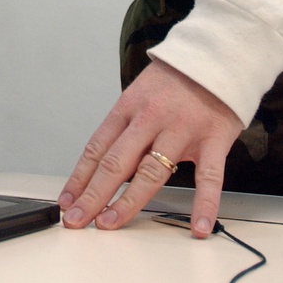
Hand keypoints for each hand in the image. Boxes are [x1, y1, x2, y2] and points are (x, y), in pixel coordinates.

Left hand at [59, 59, 242, 237]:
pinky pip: (209, 177)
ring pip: (151, 172)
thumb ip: (126, 128)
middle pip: (115, 163)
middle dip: (92, 195)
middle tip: (75, 219)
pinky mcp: (213, 139)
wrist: (216, 55)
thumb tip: (102, 166)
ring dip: (127, 202)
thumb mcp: (140, 94)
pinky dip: (204, 204)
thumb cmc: (175, 80)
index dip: (78, 177)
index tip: (66, 201)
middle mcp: (150, 119)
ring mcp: (181, 130)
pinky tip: (198, 227)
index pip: (96, 148)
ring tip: (110, 224)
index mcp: (128, 108)